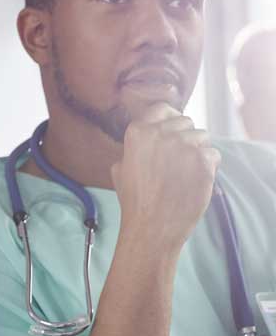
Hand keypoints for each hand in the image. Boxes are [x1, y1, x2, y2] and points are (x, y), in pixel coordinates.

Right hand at [112, 103, 219, 251]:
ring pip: (203, 137)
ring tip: (184, 174)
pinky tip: (194, 182)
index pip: (162, 109)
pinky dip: (208, 167)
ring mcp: (184, 146)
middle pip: (185, 121)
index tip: (171, 132)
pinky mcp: (203, 160)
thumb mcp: (120, 169)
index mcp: (138, 132)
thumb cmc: (136, 200)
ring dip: (198, 152)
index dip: (169, 119)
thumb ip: (133, 148)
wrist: (152, 226)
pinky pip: (213, 154)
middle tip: (177, 161)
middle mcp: (161, 134)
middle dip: (184, 137)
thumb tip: (144, 138)